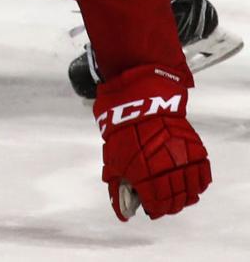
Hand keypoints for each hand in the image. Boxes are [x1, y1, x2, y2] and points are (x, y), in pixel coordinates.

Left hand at [94, 64, 209, 220]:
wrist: (141, 102)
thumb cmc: (123, 131)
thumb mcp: (113, 159)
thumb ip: (117, 188)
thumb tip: (122, 214)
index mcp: (146, 176)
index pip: (157, 205)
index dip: (155, 209)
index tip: (152, 207)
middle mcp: (168, 171)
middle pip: (176, 200)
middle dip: (168, 203)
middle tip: (163, 200)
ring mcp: (184, 161)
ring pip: (191, 191)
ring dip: (184, 195)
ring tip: (176, 191)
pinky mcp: (196, 151)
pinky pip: (203, 175)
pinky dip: (198, 182)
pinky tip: (189, 180)